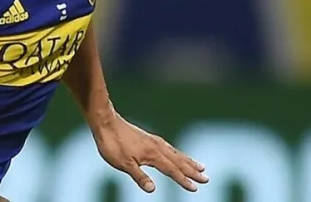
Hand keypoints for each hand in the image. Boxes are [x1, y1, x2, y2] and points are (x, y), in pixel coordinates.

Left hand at [93, 113, 207, 192]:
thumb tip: (153, 190)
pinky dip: (176, 152)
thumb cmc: (112, 144)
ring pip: (174, 152)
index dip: (183, 180)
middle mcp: (156, 147)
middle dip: (192, 170)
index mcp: (152, 155)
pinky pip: (167, 146)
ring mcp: (152, 141)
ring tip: (200, 166)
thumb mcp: (123, 164)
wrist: (104, 121)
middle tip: (206, 178)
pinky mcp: (146, 137)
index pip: (172, 170)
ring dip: (187, 160)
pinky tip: (175, 153)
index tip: (195, 188)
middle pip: (178, 161)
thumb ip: (139, 176)